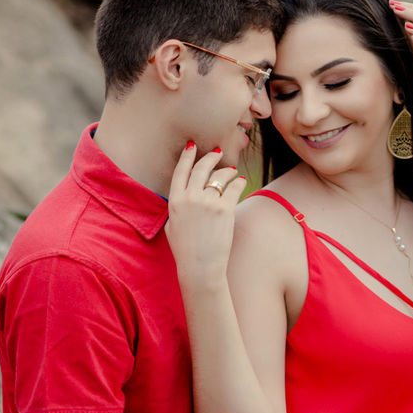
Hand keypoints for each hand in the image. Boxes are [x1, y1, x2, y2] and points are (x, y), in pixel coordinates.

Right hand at [164, 142, 246, 288]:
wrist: (200, 267)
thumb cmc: (185, 251)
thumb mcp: (171, 227)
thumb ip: (176, 209)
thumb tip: (182, 198)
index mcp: (175, 202)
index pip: (181, 171)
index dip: (187, 156)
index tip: (192, 146)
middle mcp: (190, 198)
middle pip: (202, 168)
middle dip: (210, 157)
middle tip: (217, 153)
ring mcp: (208, 202)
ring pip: (220, 176)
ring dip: (227, 170)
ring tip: (232, 171)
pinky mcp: (225, 209)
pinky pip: (234, 188)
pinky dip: (238, 182)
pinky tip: (241, 181)